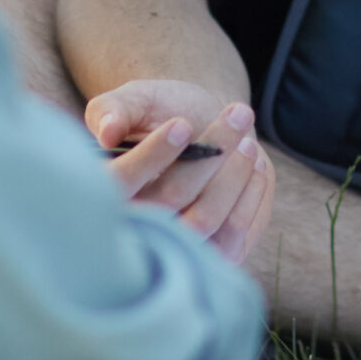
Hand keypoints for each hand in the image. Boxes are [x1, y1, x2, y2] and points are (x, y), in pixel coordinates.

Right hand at [92, 81, 275, 265]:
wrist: (200, 131)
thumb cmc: (158, 113)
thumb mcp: (133, 101)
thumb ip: (113, 109)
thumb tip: (106, 131)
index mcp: (104, 193)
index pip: (121, 182)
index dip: (151, 154)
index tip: (182, 124)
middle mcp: (134, 229)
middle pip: (171, 198)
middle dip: (210, 153)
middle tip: (239, 113)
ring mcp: (172, 248)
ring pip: (205, 220)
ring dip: (235, 175)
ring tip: (248, 142)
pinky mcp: (208, 257)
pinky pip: (232, 239)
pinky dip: (250, 197)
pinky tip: (256, 164)